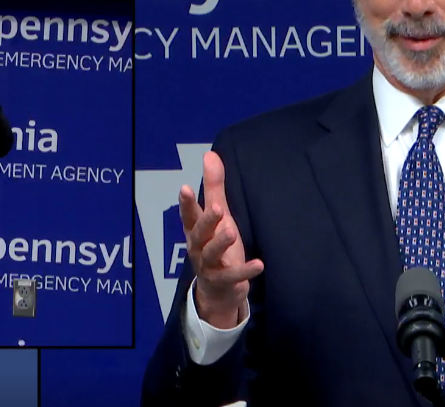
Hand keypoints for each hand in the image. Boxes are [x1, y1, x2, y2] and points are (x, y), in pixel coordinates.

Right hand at [180, 151, 263, 328]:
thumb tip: (210, 154)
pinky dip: (245, 271)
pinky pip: (233, 276)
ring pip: (212, 253)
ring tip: (231, 232)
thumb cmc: (216, 244)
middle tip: (216, 208)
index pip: (189, 214)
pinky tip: (259, 264)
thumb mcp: (217, 215)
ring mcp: (209, 266)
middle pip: (200, 233)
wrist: (218, 290)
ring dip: (221, 242)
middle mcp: (198, 247)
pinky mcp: (223, 281)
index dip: (187, 203)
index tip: (185, 188)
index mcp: (196, 230)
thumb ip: (214, 186)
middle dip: (207, 221)